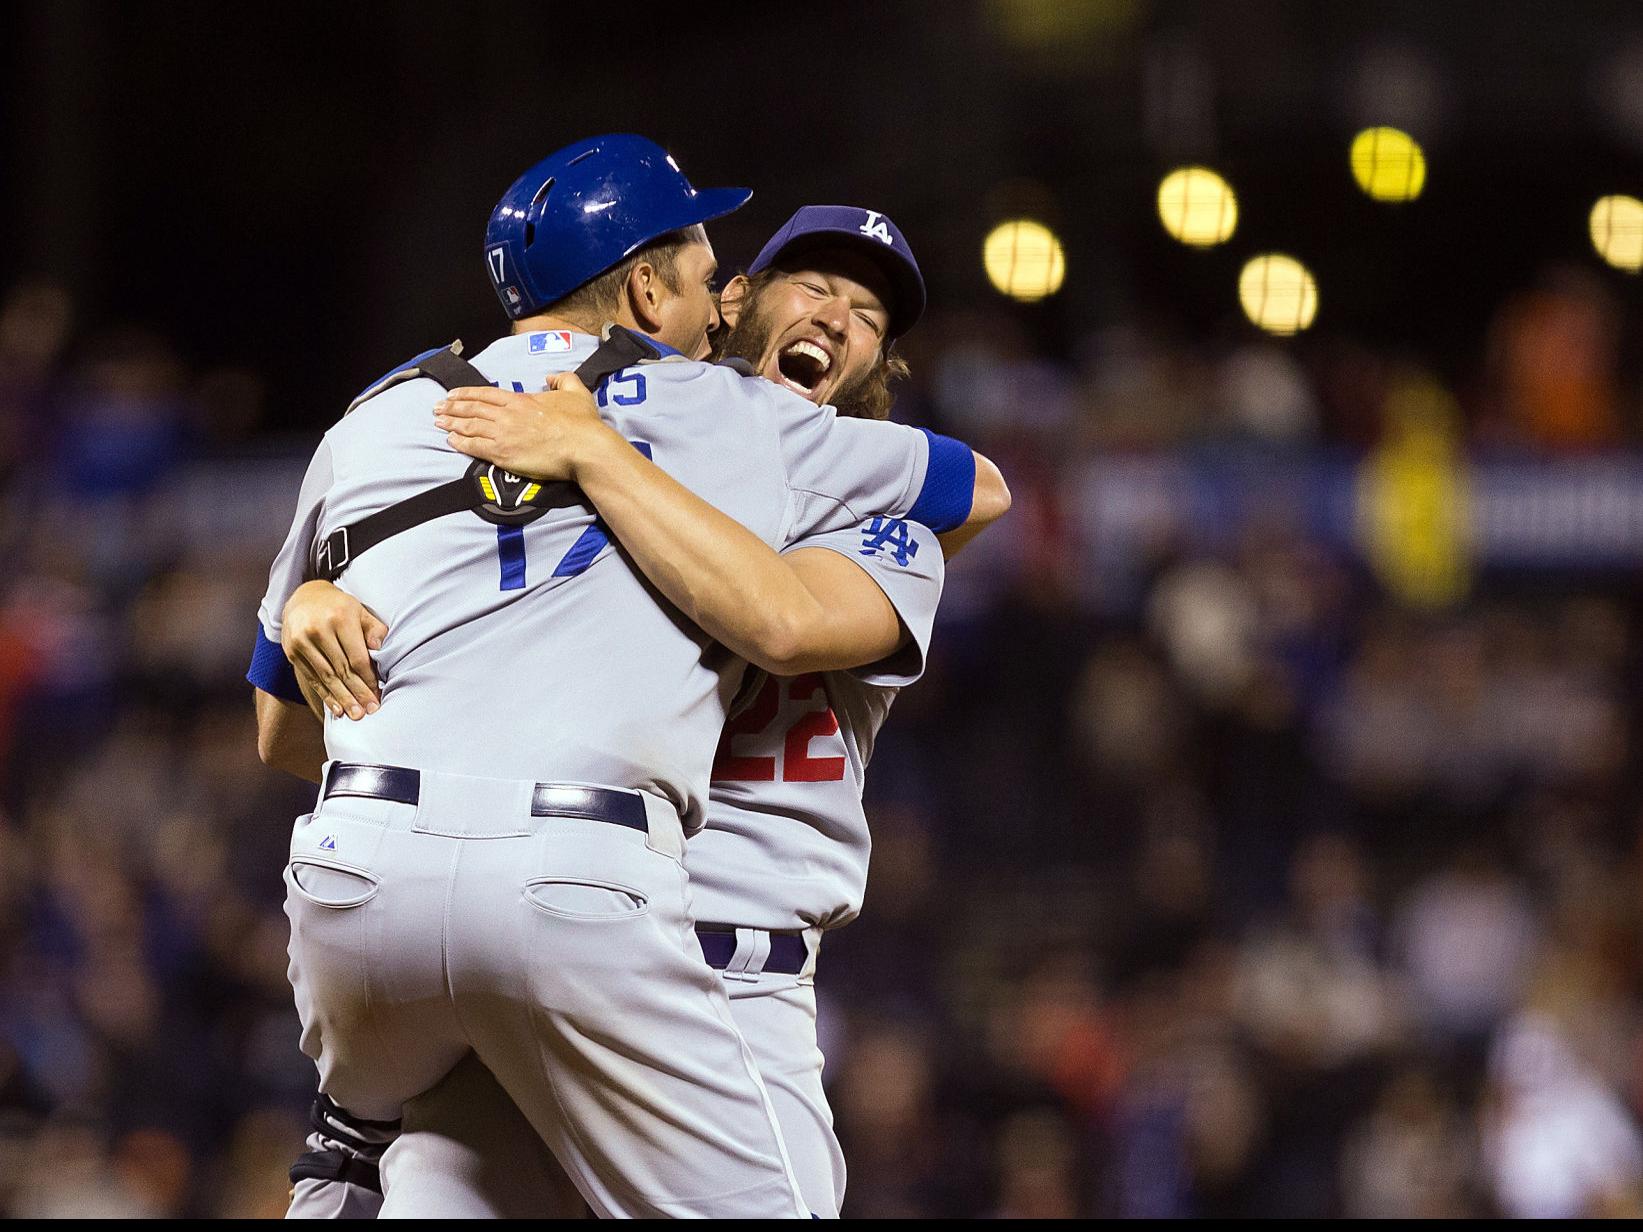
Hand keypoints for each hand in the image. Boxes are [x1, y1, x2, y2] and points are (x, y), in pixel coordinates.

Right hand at [281, 580, 386, 719]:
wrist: (303, 598)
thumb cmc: (339, 607)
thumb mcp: (359, 610)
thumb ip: (373, 629)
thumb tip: (379, 649)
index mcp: (340, 618)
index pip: (357, 657)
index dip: (367, 679)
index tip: (377, 695)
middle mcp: (318, 630)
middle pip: (341, 669)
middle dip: (357, 693)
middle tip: (369, 711)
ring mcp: (302, 642)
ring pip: (326, 677)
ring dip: (342, 698)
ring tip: (355, 715)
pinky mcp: (292, 652)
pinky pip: (312, 678)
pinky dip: (325, 695)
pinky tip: (337, 708)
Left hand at [433, 373, 614, 481]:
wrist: (584, 448)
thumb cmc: (582, 423)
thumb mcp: (576, 391)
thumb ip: (562, 378)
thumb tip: (551, 376)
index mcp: (521, 400)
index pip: (486, 394)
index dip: (466, 393)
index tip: (453, 394)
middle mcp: (508, 415)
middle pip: (472, 408)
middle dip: (452, 407)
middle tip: (437, 407)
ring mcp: (504, 435)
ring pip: (470, 426)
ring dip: (451, 423)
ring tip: (437, 421)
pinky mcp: (504, 455)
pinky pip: (475, 447)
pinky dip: (460, 442)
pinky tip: (450, 440)